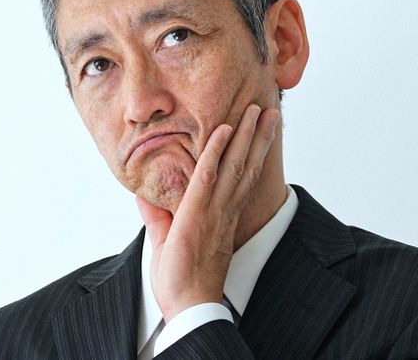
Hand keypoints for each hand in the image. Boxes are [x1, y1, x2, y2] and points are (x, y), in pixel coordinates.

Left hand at [135, 103, 279, 320]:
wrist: (187, 307)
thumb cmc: (180, 281)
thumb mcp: (166, 242)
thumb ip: (159, 216)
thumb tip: (146, 197)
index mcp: (222, 218)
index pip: (242, 179)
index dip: (254, 154)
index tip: (263, 134)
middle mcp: (224, 211)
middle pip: (247, 166)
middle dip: (260, 137)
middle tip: (272, 112)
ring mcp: (213, 211)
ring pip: (235, 165)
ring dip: (247, 135)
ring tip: (258, 111)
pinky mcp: (197, 214)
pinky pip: (208, 176)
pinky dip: (216, 152)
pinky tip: (223, 130)